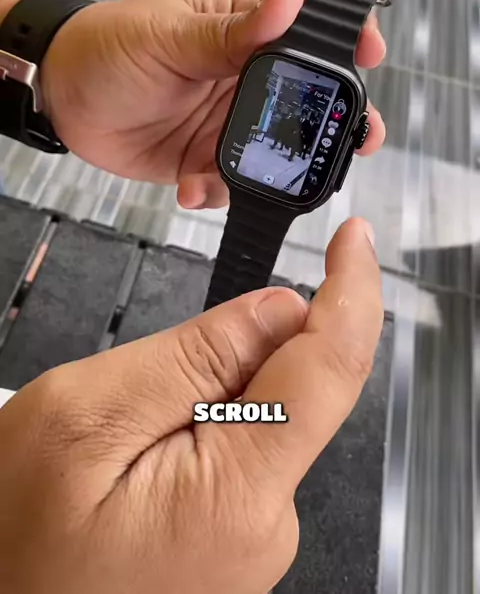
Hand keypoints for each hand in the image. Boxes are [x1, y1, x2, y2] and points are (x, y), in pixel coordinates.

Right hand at [0, 218, 381, 593]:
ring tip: (128, 432)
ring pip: (263, 415)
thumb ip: (193, 357)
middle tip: (147, 377)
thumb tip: (282, 310)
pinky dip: (205, 421)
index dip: (351, 291)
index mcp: (236, 495)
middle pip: (293, 390)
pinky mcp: (237, 534)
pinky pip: (243, 449)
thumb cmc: (15, 532)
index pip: (331, 370)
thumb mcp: (87, 413)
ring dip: (209, 390)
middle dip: (238, 350)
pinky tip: (143, 450)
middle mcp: (265, 527)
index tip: (353, 240)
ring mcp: (254, 538)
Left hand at [40, 0, 385, 207]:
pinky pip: (235, 184)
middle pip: (311, 101)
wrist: (63, 100)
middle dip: (335, 124)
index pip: (309, 27)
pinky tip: (191, 185)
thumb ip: (232, 29)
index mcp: (245, 31)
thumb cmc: (109, 45)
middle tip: (358, 140)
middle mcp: (247, 78)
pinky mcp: (208, 160)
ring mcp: (231, 122)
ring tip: (248, 178)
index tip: (371, 54)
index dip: (348, 38)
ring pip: (279, 152)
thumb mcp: (170, 34)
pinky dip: (219, 192)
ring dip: (276, 172)